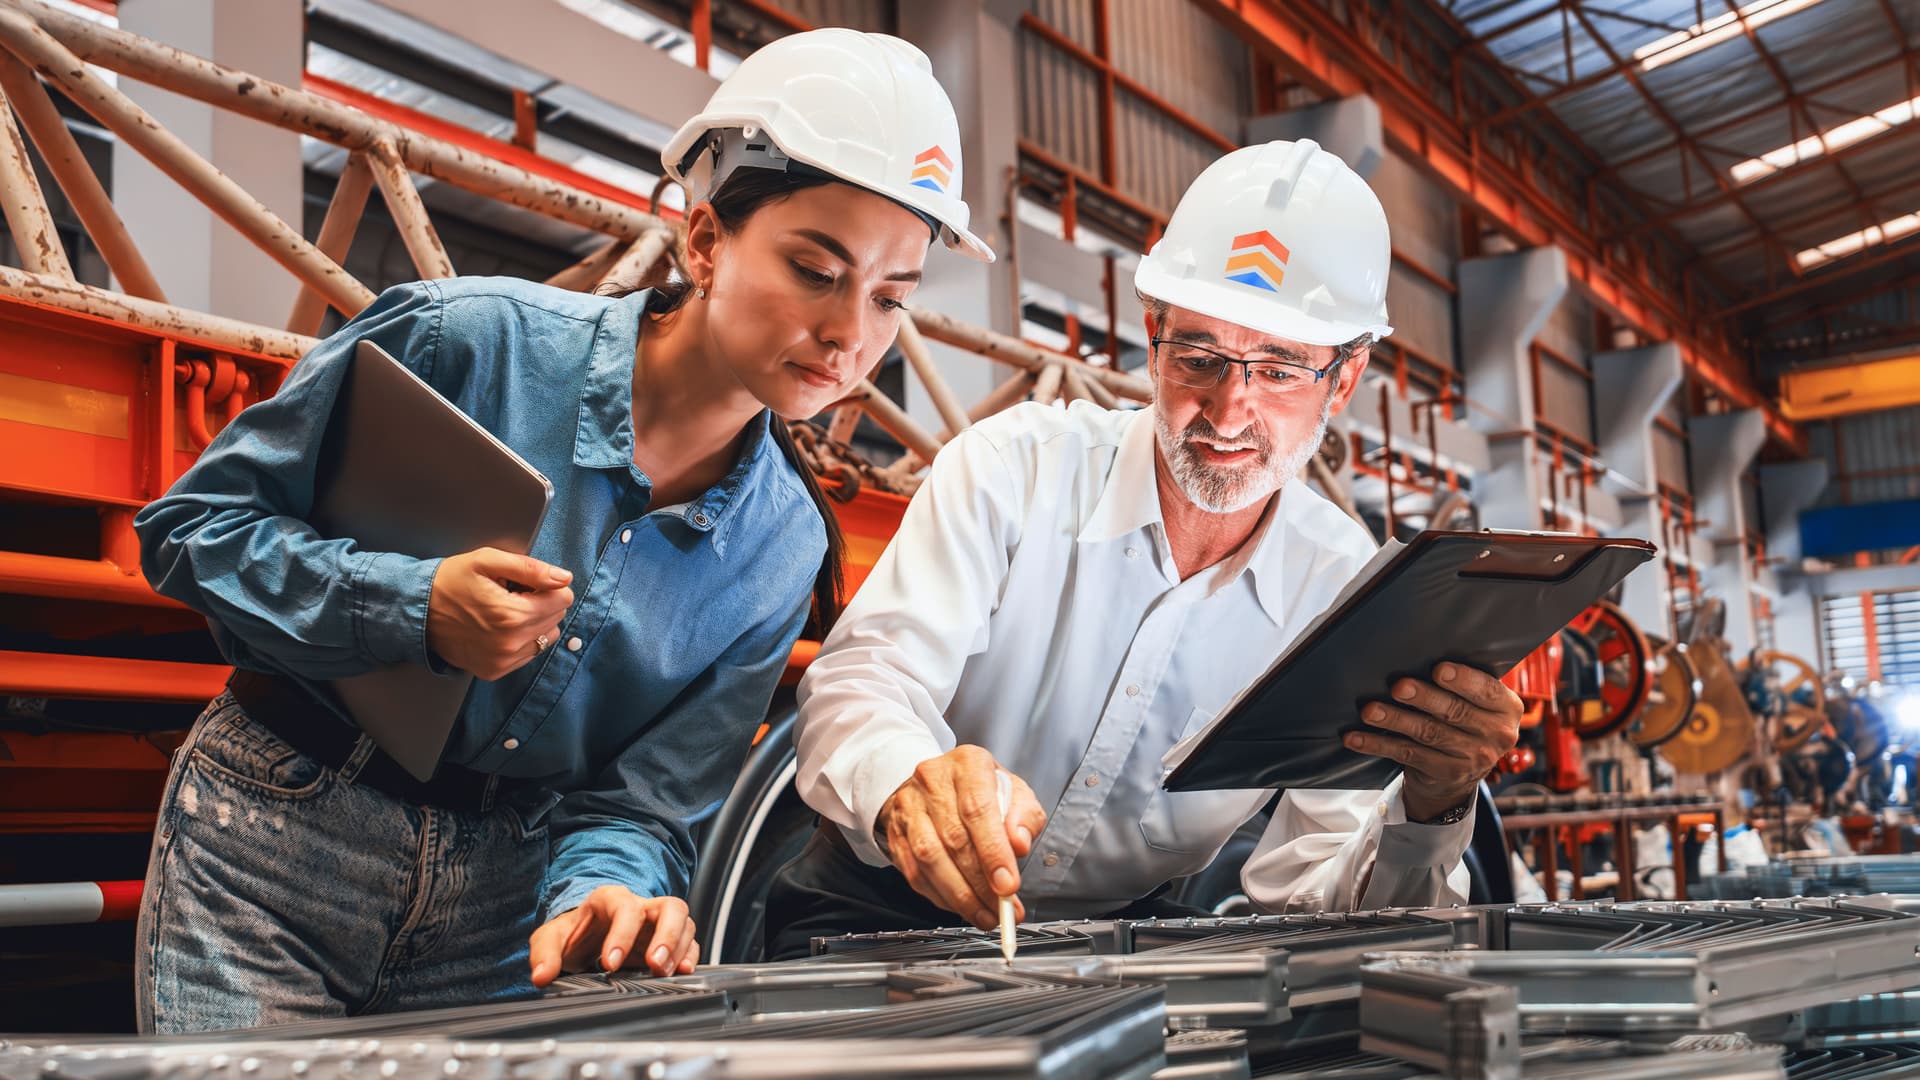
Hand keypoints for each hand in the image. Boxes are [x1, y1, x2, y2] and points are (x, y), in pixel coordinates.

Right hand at [426, 547, 573, 679]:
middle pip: (556, 618)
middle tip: (512, 594)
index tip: (524, 584)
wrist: (416, 611)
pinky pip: (529, 653)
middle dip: (541, 603)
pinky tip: (499, 627)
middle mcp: (510, 644)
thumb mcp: (486, 561)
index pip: (563, 599)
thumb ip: (530, 569)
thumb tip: (564, 578)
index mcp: (511, 615)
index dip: (547, 586)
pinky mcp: (494, 671)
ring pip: (546, 637)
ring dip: (534, 622)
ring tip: (505, 611)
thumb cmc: (449, 582)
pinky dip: (521, 639)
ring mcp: (502, 661)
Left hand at [528, 886, 697, 986]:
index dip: (622, 934)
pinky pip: (690, 941)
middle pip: (669, 907)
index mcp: (611, 900)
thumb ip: (544, 953)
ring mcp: (659, 921)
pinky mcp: (670, 939)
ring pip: (684, 922)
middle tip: (654, 964)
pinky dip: (690, 956)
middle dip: (666, 936)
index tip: (610, 964)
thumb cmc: (574, 933)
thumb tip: (541, 975)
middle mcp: (641, 906)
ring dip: (679, 948)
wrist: (587, 934)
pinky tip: (683, 972)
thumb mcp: (552, 937)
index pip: (625, 908)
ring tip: (666, 972)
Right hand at [877, 745, 1046, 929]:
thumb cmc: (981, 789)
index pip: (978, 810)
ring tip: (985, 915)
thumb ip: (1024, 817)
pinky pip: (915, 873)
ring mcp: (909, 807)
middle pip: (954, 839)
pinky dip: (940, 897)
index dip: (993, 852)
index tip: (1008, 885)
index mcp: (967, 764)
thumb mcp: (1015, 792)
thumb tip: (1018, 845)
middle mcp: (932, 781)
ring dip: (960, 896)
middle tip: (1002, 909)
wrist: (938, 782)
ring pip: (930, 859)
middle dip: (981, 883)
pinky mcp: (896, 833)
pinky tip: (961, 906)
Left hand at [1344, 661, 1521, 821]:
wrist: (1459, 776)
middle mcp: (1497, 735)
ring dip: (1395, 720)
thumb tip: (1417, 652)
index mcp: (1507, 708)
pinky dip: (1379, 744)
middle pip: (1454, 712)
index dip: (1463, 680)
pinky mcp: (1447, 774)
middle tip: (1398, 687)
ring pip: (1428, 733)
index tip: (1438, 670)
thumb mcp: (1475, 703)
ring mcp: (1474, 759)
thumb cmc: (1462, 721)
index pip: (1486, 690)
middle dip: (1423, 698)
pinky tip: (1356, 738)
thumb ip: (1461, 682)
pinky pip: (1408, 755)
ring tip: (1370, 710)